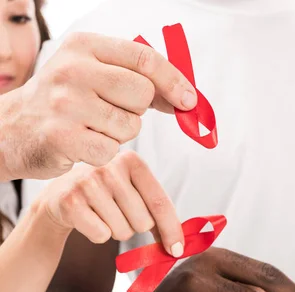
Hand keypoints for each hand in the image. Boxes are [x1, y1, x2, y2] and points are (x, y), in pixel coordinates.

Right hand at [0, 32, 197, 179]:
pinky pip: (111, 150)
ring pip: (130, 125)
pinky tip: (83, 143)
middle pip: (143, 94)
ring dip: (120, 133)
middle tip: (114, 111)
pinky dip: (104, 151)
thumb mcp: (94, 75)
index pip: (145, 58)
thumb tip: (186, 97)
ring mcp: (65, 104)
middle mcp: (73, 70)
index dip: (174, 81)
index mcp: (85, 47)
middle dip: (138, 109)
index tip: (188, 100)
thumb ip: (138, 79)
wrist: (13, 129)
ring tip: (93, 126)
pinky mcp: (62, 137)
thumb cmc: (65, 102)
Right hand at [37, 150, 183, 255]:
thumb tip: (178, 245)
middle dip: (136, 226)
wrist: (62, 193)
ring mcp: (88, 183)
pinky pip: (101, 236)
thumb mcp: (134, 191)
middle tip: (120, 212)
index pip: (160, 202)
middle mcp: (110, 167)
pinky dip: (98, 234)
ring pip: (122, 231)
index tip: (177, 250)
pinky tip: (89, 218)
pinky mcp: (70, 201)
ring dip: (116, 230)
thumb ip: (158, 212)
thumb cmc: (108, 194)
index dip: (171, 229)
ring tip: (103, 213)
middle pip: (143, 222)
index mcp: (133, 161)